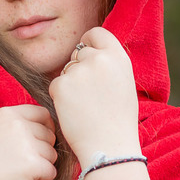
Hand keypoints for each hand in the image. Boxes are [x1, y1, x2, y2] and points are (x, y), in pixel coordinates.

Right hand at [0, 105, 57, 179]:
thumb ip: (14, 126)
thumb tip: (45, 128)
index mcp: (7, 113)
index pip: (43, 113)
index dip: (46, 128)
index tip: (38, 142)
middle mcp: (18, 124)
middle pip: (49, 135)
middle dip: (43, 151)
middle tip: (23, 163)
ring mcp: (26, 143)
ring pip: (52, 154)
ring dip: (43, 166)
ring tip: (20, 173)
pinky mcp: (32, 164)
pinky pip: (51, 171)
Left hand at [48, 27, 140, 165]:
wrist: (110, 146)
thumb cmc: (119, 120)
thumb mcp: (124, 83)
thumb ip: (109, 64)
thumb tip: (91, 51)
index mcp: (118, 56)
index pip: (96, 33)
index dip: (89, 43)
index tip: (86, 54)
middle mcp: (98, 59)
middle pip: (78, 52)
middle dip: (79, 68)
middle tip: (90, 94)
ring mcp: (78, 71)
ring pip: (66, 70)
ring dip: (70, 84)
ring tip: (85, 106)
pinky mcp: (61, 85)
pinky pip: (55, 85)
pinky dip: (60, 97)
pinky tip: (74, 112)